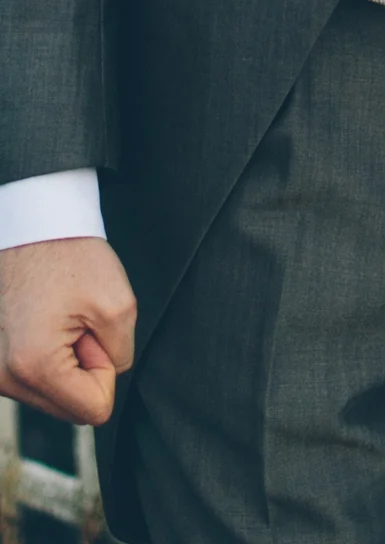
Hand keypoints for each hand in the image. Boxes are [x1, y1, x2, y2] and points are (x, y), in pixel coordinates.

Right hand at [0, 238, 135, 425]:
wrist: (34, 226)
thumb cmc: (72, 255)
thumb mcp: (119, 305)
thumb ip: (121, 357)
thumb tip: (107, 381)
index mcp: (33, 367)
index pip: (94, 410)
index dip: (106, 369)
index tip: (94, 331)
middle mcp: (3, 378)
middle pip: (70, 408)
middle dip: (86, 368)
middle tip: (78, 322)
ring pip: (54, 395)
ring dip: (68, 363)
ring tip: (62, 319)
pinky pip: (37, 381)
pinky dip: (50, 357)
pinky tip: (48, 323)